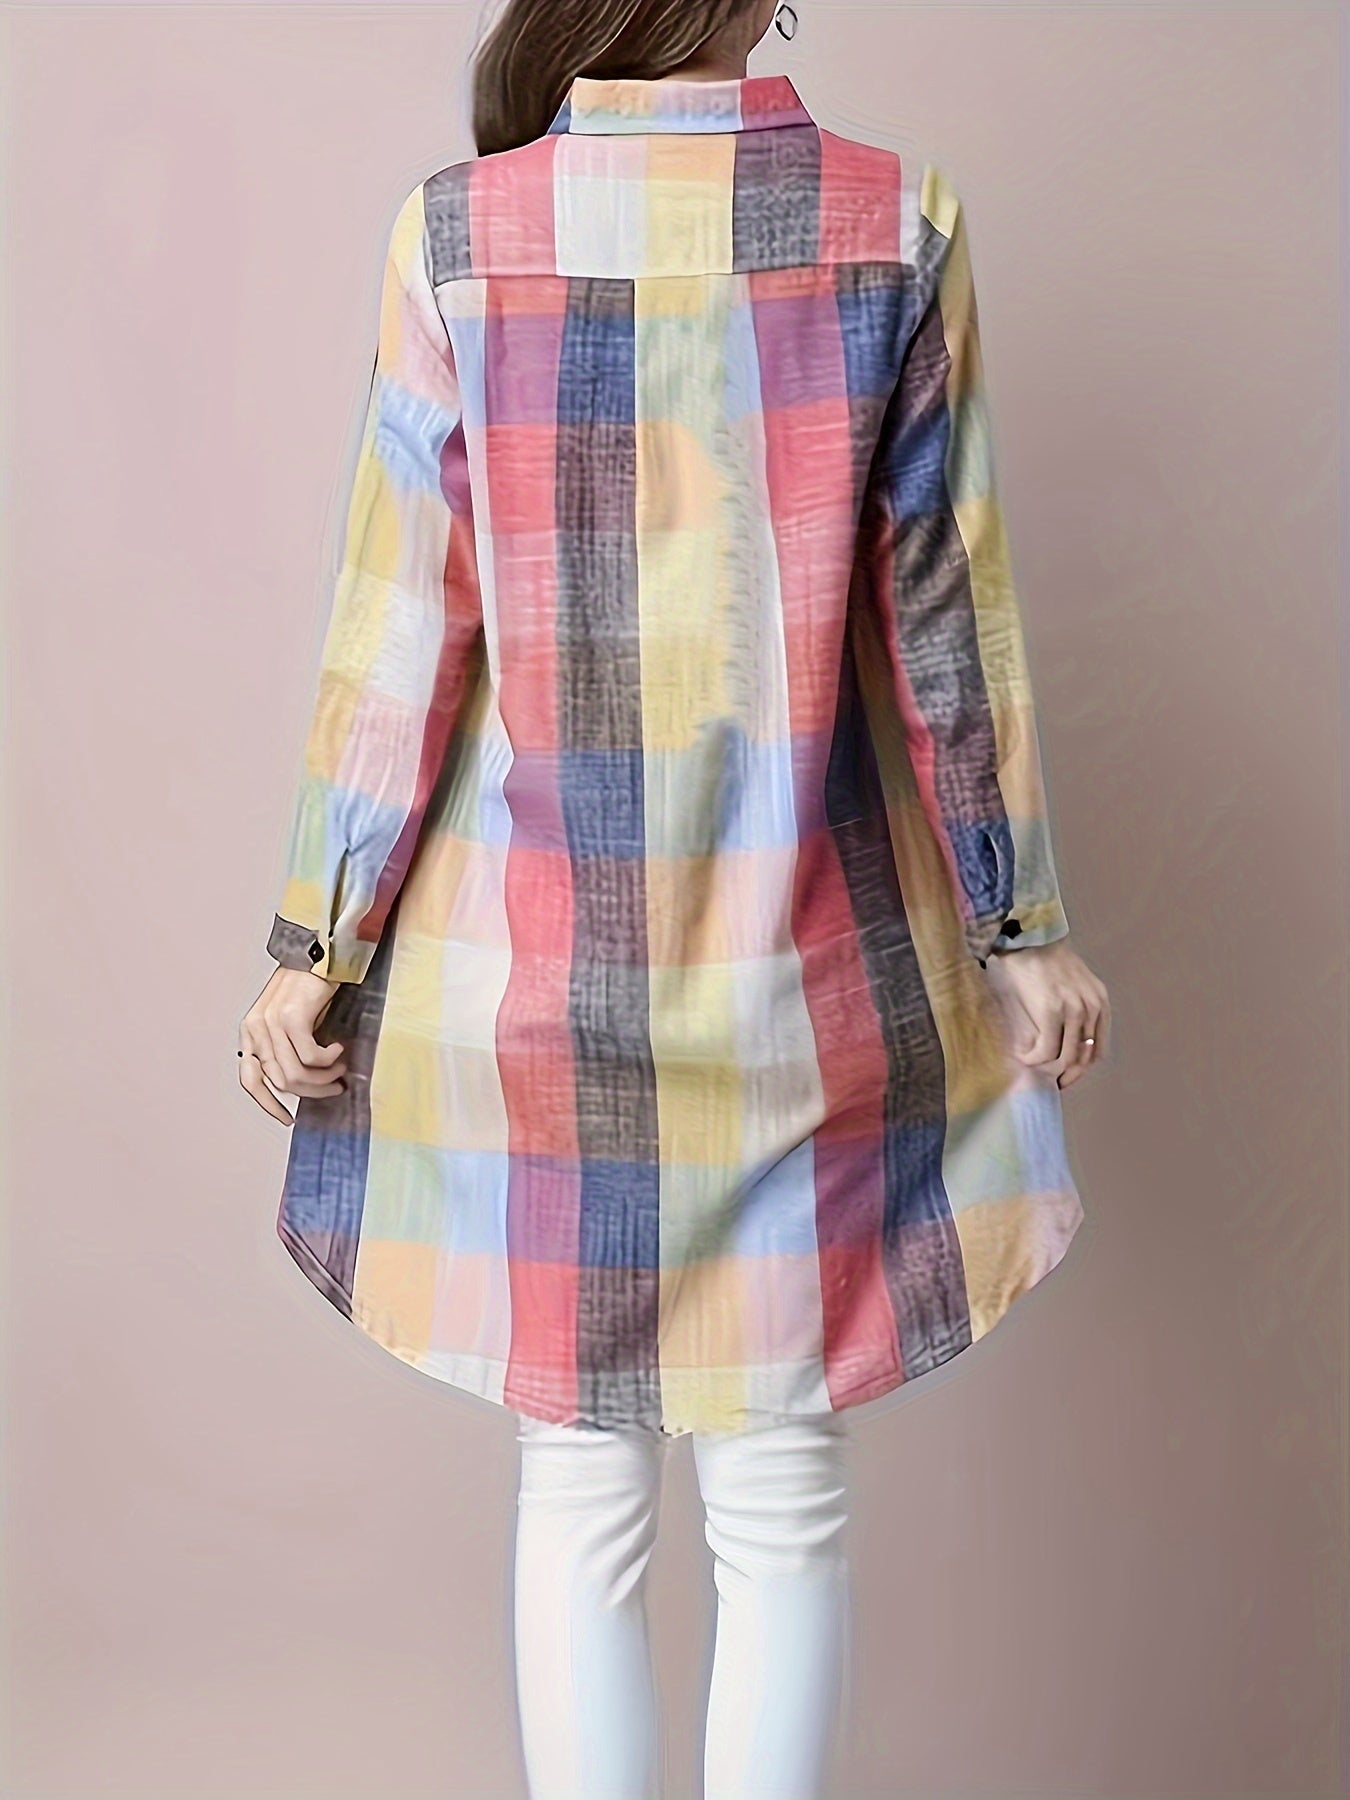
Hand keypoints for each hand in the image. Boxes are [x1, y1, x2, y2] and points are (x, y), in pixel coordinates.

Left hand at [238, 964, 348, 1123]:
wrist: (321, 952)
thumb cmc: (310, 985)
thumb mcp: (291, 1020)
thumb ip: (286, 1047)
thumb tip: (300, 1084)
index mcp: (250, 1032)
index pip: (250, 1080)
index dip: (268, 1104)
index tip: (287, 1118)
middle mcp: (255, 1028)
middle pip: (281, 1082)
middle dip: (312, 1091)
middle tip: (335, 1086)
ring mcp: (271, 1023)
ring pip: (296, 1074)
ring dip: (324, 1077)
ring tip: (340, 1068)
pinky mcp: (291, 1017)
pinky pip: (311, 1057)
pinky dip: (329, 1060)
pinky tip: (339, 1048)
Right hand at [982, 939, 1109, 1090]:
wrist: (1027, 936)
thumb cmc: (1043, 958)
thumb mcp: (1072, 983)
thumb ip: (1074, 1008)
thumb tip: (1059, 1042)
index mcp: (1100, 1001)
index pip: (1098, 1048)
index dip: (1083, 1067)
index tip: (1067, 1075)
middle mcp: (1091, 1007)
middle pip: (1083, 1057)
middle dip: (1067, 1074)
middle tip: (1050, 1082)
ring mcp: (1073, 1010)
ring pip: (1064, 1057)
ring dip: (1047, 1068)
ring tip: (1031, 1064)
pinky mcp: (1051, 1011)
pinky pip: (1045, 1049)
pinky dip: (1033, 1058)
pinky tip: (1022, 1055)